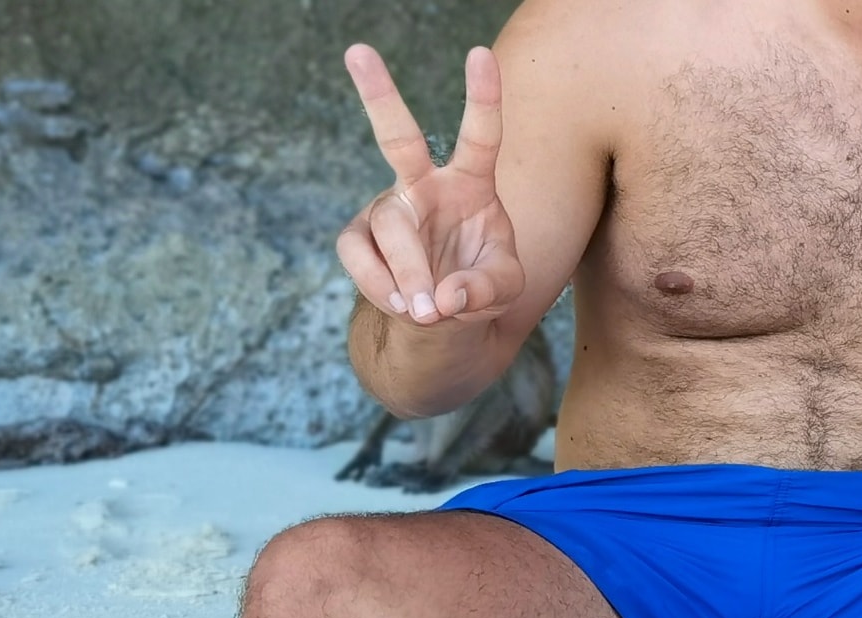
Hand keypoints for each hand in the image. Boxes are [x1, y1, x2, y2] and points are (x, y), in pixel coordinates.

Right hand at [333, 44, 520, 326]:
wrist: (438, 324)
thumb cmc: (479, 287)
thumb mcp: (504, 288)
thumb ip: (487, 287)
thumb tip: (442, 295)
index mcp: (471, 183)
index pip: (480, 135)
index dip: (482, 96)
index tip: (478, 53)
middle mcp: (424, 185)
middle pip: (398, 137)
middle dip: (378, 94)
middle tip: (357, 49)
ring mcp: (387, 209)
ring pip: (393, 228)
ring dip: (410, 272)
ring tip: (427, 308)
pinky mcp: (357, 238)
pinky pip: (362, 258)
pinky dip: (385, 288)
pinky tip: (404, 305)